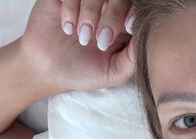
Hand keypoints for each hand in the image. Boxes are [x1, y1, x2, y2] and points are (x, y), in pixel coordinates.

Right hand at [20, 0, 134, 92]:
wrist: (48, 70)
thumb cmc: (83, 72)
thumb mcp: (113, 73)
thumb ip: (132, 60)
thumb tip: (147, 42)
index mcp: (122, 23)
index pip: (136, 8)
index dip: (135, 13)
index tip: (129, 27)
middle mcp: (106, 7)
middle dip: (113, 16)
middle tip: (101, 40)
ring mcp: (85, 0)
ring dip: (90, 13)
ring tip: (82, 37)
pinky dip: (71, 8)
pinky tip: (67, 28)